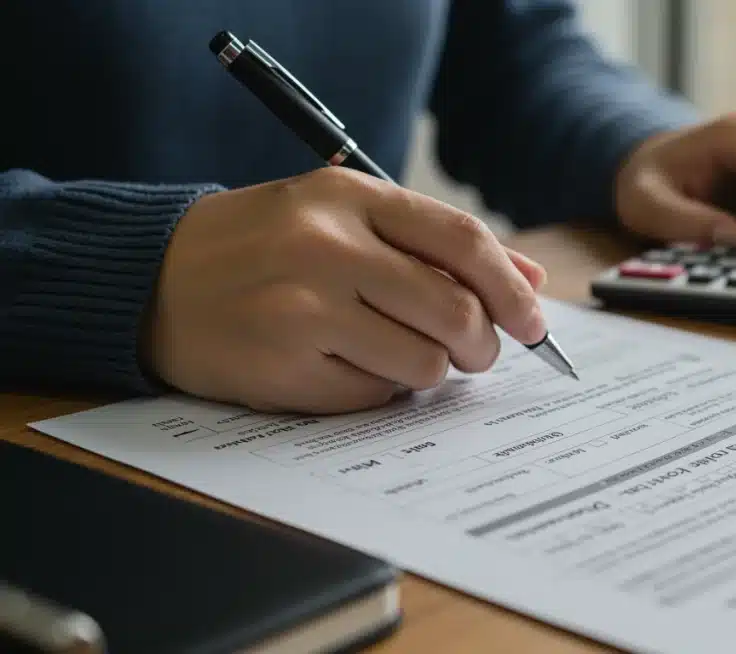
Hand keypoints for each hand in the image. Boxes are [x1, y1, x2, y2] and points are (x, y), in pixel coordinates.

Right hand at [144, 167, 546, 413]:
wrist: (155, 280)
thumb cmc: (267, 247)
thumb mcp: (344, 216)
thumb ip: (436, 243)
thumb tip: (529, 279)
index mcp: (350, 196)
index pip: (462, 240)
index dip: (512, 287)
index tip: (534, 322)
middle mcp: (328, 247)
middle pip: (456, 310)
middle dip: (483, 344)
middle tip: (473, 351)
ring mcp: (304, 309)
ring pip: (426, 362)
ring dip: (429, 369)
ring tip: (396, 352)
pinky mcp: (285, 367)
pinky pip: (377, 394)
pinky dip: (379, 388)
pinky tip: (346, 365)